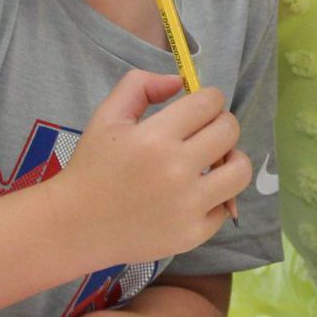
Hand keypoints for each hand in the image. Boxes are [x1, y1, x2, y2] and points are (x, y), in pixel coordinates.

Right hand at [57, 71, 252, 267]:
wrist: (76, 226)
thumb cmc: (92, 167)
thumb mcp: (106, 116)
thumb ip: (141, 85)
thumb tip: (180, 81)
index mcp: (155, 138)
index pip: (209, 103)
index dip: (209, 99)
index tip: (200, 107)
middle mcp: (176, 170)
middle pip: (229, 131)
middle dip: (221, 124)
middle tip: (205, 132)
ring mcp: (187, 206)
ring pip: (240, 170)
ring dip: (232, 159)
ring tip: (214, 161)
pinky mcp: (192, 234)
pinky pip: (226, 207)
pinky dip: (216, 198)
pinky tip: (196, 194)